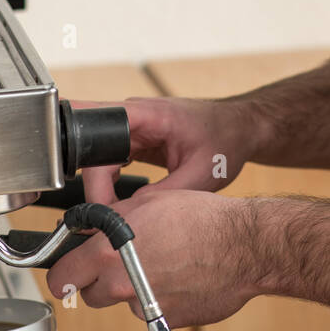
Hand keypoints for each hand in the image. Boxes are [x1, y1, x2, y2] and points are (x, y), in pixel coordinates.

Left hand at [46, 186, 258, 327]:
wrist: (242, 247)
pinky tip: (180, 277)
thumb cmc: (200, 219)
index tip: (67, 272)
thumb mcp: (147, 203)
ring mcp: (143, 308)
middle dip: (100, 280)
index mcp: (109, 253)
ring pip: (124, 302)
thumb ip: (109, 222)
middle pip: (90, 295)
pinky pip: (151, 313)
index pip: (61, 278)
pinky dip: (160, 299)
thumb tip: (89, 233)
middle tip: (120, 262)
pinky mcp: (166, 323)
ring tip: (163, 264)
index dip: (63, 274)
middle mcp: (122, 285)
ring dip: (133, 289)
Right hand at [65, 93, 256, 203]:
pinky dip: (107, 185)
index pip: (97, 133)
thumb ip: (166, 195)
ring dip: (99, 187)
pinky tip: (120, 203)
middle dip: (91, 184)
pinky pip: (107, 163)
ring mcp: (131, 127)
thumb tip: (131, 216)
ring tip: (116, 213)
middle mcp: (132, 116)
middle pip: (90, 149)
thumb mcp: (202, 173)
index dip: (91, 172)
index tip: (100, 205)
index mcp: (148, 114)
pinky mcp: (133, 140)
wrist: (240, 129)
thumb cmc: (226, 140)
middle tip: (104, 216)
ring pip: (95, 159)